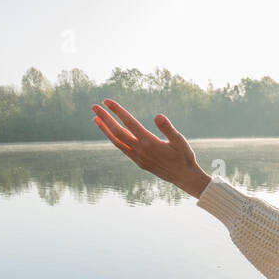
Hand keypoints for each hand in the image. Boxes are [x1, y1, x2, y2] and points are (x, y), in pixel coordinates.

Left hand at [91, 99, 210, 196]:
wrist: (184, 177)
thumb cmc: (184, 157)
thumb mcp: (180, 141)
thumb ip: (168, 128)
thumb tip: (158, 115)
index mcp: (149, 142)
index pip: (129, 122)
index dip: (117, 111)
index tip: (106, 101)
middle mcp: (140, 150)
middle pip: (117, 132)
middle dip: (105, 118)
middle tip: (94, 106)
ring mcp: (138, 158)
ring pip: (117, 141)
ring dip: (105, 129)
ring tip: (95, 118)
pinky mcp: (139, 162)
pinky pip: (122, 148)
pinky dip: (114, 139)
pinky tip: (111, 133)